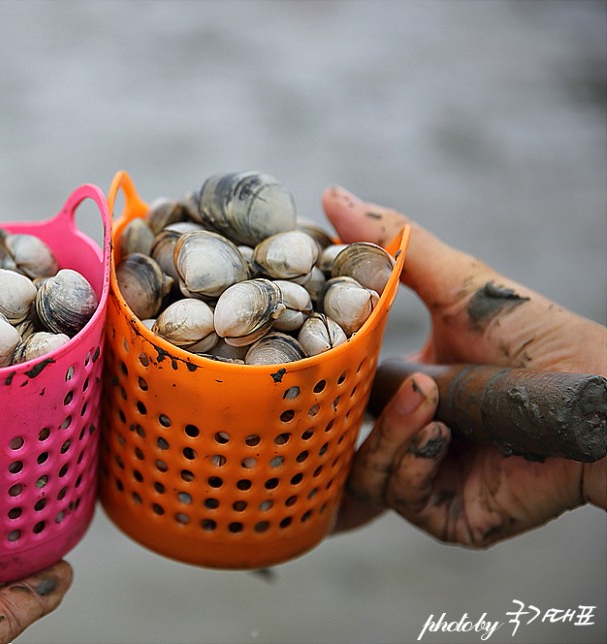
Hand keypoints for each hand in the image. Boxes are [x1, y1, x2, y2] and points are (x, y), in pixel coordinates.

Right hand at [323, 186, 606, 546]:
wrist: (602, 395)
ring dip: (387, 434)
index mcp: (405, 388)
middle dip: (340, 410)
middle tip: (353, 377)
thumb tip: (331, 193)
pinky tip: (443, 434)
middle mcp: (407, 435)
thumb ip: (394, 243)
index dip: (318, 371)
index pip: (340, 386)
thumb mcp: (457, 285)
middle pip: (338, 436)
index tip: (302, 340)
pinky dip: (410, 463)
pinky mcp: (446, 515)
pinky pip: (397, 497)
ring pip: (360, 472)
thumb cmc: (541, 339)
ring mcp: (423, 476)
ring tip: (428, 399)